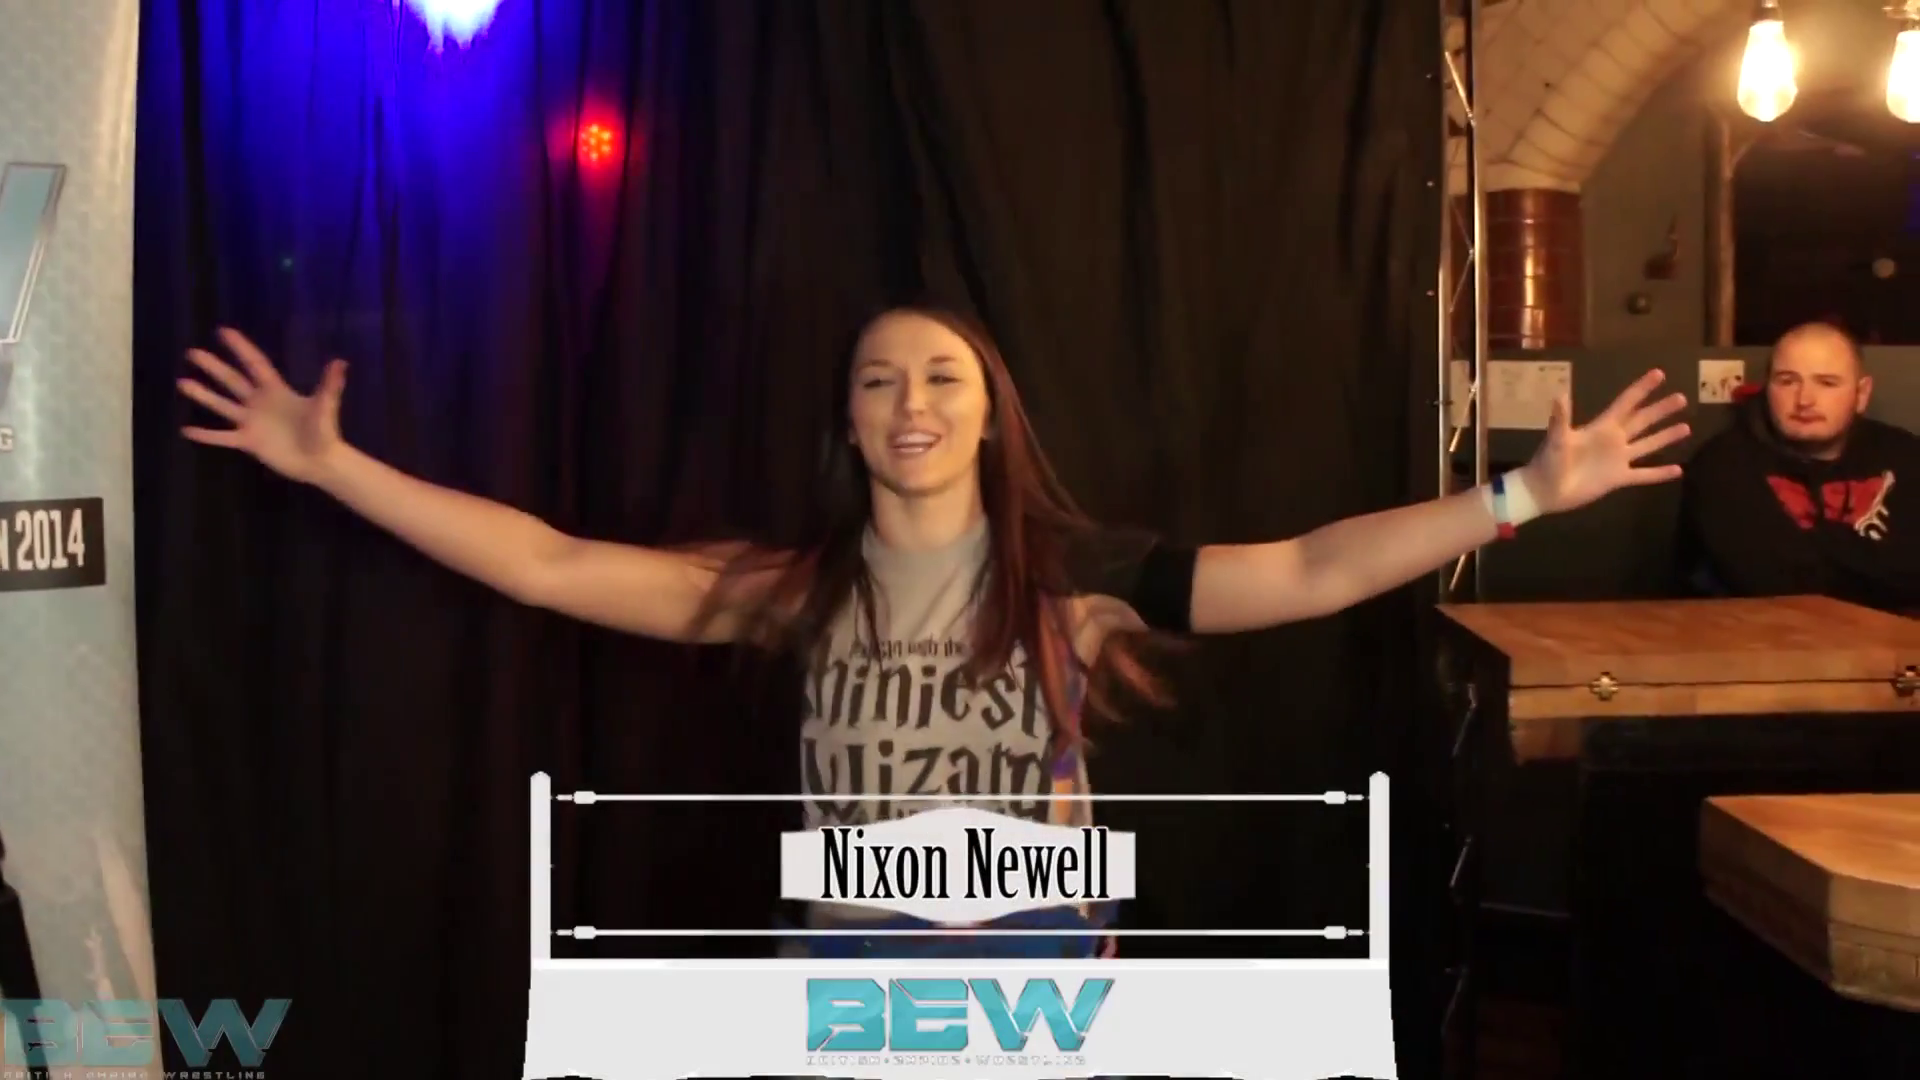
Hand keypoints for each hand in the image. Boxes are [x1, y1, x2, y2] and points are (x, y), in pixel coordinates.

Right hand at [177, 327, 346, 484]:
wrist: (320, 462)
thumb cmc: (324, 432)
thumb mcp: (325, 406)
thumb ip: (329, 386)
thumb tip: (340, 362)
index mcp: (276, 391)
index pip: (255, 364)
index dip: (242, 348)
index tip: (224, 331)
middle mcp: (259, 403)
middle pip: (233, 381)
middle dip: (214, 367)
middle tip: (192, 353)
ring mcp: (251, 422)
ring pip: (222, 405)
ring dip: (204, 395)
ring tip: (183, 383)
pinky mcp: (248, 442)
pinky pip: (223, 437)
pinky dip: (206, 434)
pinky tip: (186, 430)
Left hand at [1524, 368, 1689, 513]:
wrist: (1545, 491)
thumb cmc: (1548, 462)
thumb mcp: (1556, 439)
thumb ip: (1561, 418)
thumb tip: (1560, 393)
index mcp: (1600, 427)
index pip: (1626, 403)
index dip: (1641, 389)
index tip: (1659, 374)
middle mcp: (1613, 440)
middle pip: (1642, 420)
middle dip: (1661, 409)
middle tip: (1682, 398)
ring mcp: (1617, 460)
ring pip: (1648, 445)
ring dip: (1666, 436)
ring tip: (1686, 427)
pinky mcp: (1618, 479)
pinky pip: (1644, 475)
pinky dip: (1660, 474)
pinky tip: (1679, 470)